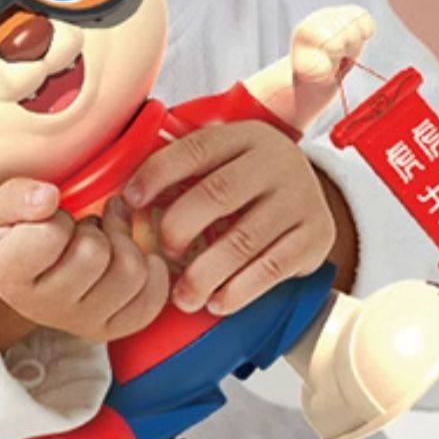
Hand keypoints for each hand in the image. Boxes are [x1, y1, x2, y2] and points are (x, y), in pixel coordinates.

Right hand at [0, 176, 170, 345]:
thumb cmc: (15, 233)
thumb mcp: (1, 207)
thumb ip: (17, 195)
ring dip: (125, 243)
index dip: (59, 214)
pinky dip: (151, 272)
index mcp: (9, 273)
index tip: (52, 215)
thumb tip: (49, 197)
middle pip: (96, 253)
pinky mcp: (109, 329)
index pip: (52, 234)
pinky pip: (150, 302)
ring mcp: (79, 322)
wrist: (22, 275)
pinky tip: (130, 254)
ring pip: (130, 273)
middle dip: (98, 226)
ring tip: (106, 237)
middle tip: (86, 223)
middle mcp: (43, 307)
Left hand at [123, 121, 336, 315]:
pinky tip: (217, 302)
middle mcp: (276, 161)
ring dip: (205, 273)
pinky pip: (272, 268)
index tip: (129, 201)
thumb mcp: (224, 161)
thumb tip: (123, 197)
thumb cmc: (248, 183)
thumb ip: (184, 170)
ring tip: (182, 296)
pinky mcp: (315, 237)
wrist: (312, 198)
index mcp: (245, 135)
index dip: (157, 173)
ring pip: (244, 239)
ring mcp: (300, 198)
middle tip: (162, 251)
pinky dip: (239, 290)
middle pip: (218, 193)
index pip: (195, 148)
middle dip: (179, 227)